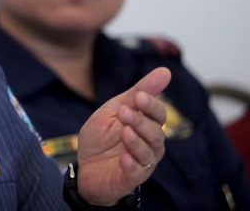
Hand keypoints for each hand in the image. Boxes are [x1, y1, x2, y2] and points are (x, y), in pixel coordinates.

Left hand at [76, 67, 170, 205]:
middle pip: (156, 132)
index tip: (138, 96)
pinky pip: (137, 172)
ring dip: (137, 140)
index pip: (159, 114)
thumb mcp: (114, 110)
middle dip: (141, 121)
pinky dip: (132, 164)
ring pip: (149, 152)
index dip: (151, 105)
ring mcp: (142, 162)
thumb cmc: (101, 137)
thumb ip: (138, 92)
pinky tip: (123, 157)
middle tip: (124, 112)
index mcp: (146, 125)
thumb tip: (165, 71)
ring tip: (124, 131)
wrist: (84, 166)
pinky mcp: (131, 178)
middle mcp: (150, 144)